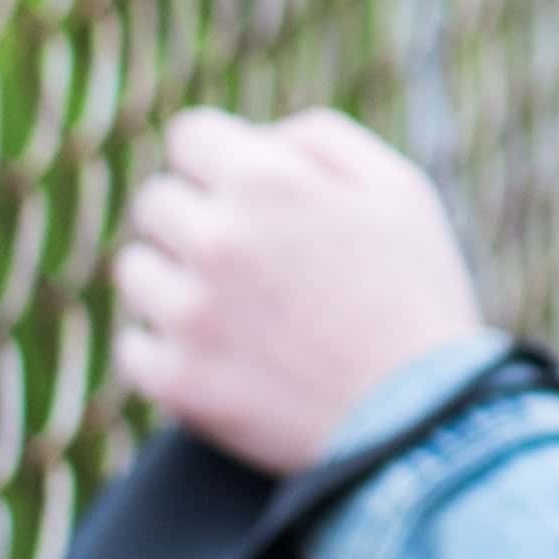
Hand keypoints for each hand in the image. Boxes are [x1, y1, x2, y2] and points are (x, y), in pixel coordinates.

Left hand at [110, 107, 490, 474]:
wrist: (425, 420)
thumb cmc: (417, 295)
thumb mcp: (399, 188)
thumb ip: (320, 139)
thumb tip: (257, 140)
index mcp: (268, 180)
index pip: (189, 138)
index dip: (216, 162)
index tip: (237, 195)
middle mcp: (217, 239)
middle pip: (154, 203)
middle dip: (192, 220)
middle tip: (242, 259)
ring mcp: (190, 314)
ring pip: (136, 272)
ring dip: (172, 283)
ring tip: (233, 312)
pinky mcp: (177, 383)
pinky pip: (134, 349)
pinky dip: (167, 352)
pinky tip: (220, 358)